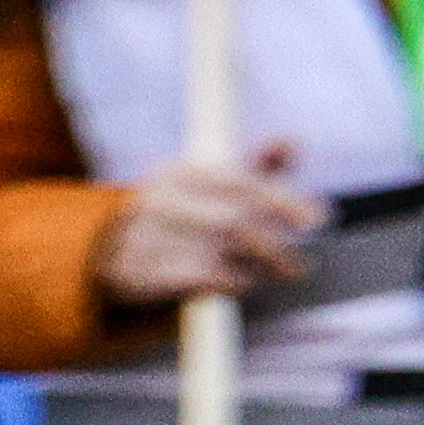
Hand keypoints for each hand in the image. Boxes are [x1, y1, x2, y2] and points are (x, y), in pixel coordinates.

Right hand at [89, 145, 315, 311]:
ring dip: (255, 268)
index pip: (242, 184)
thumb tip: (294, 141)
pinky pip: (196, 280)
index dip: (284, 201)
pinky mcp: (137, 270)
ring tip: (274, 274)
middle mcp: (161, 199)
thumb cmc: (180, 209)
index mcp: (183, 171)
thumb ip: (257, 165)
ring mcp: (144, 235)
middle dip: (275, 246)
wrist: (104, 244)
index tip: (319, 219)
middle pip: (235, 223)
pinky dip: (228, 283)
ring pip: (218, 255)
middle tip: (300, 265)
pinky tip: (241, 283)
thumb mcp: (213, 181)